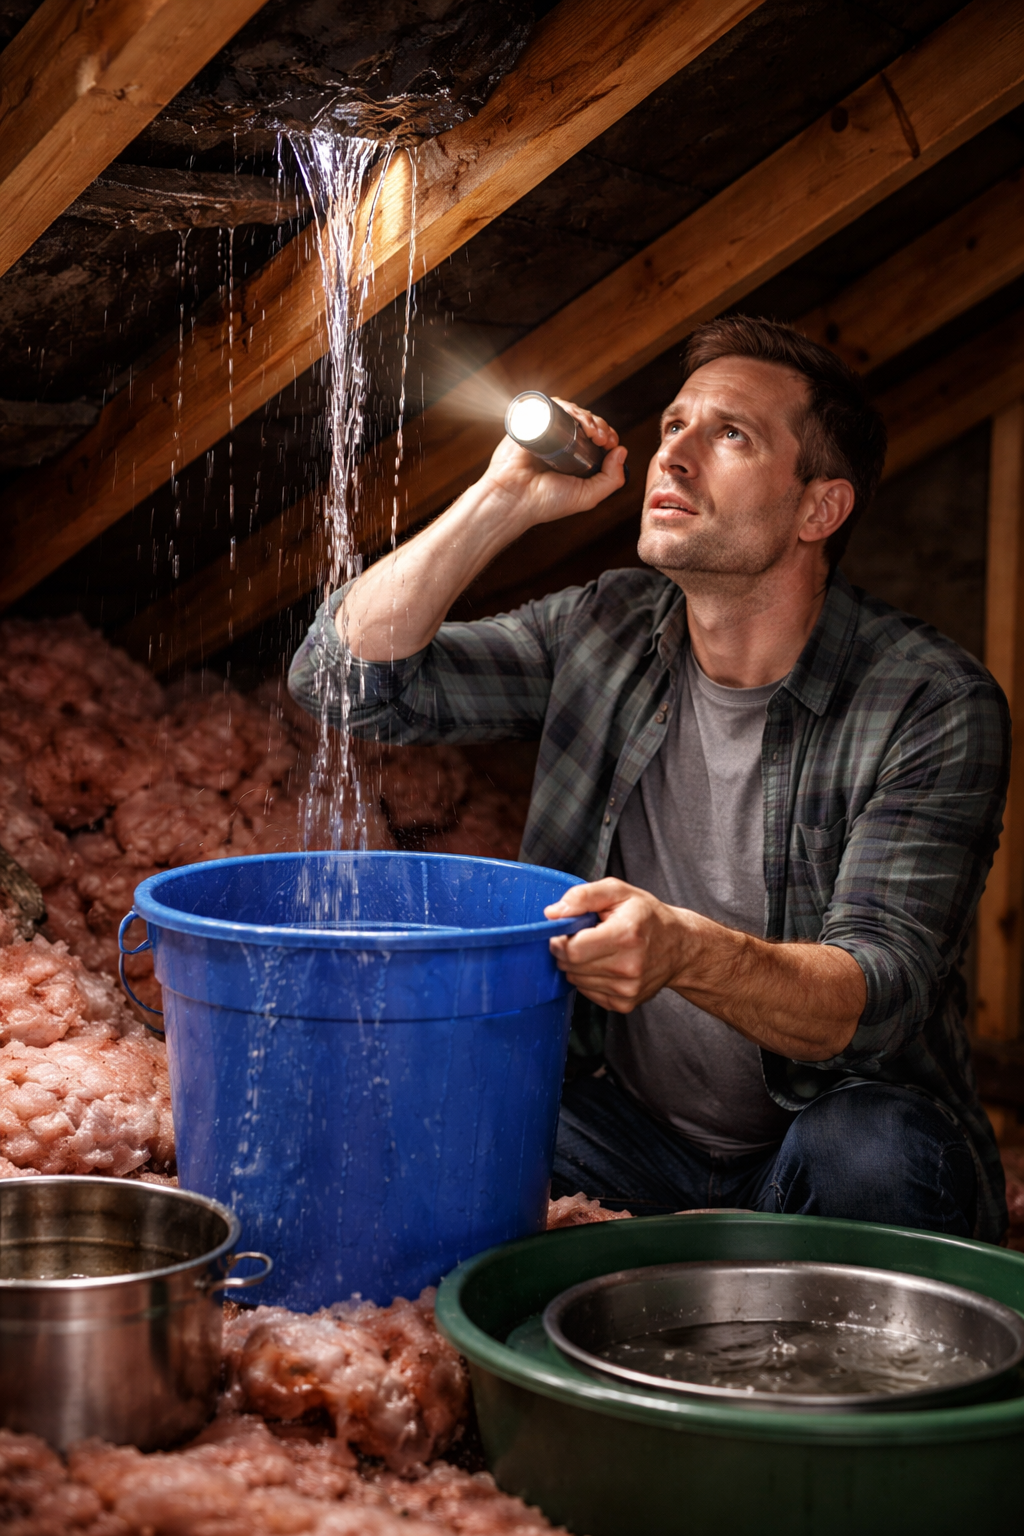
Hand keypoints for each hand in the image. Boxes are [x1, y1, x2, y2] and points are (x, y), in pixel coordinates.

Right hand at [481, 398, 627, 528]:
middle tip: (603, 439)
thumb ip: (611, 479)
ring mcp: (545, 431)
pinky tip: (577, 419)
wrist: (513, 499)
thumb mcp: (588, 496)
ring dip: (587, 416)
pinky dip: (567, 407)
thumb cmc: (546, 502)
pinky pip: (551, 405)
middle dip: (601, 425)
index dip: (607, 435)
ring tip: (593, 432)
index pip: (595, 436)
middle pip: (586, 421)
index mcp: (572, 457)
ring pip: (571, 411)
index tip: (611, 444)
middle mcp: (559, 441)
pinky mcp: (530, 423)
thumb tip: (622, 450)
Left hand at [545, 879, 687, 1012]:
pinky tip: (606, 964)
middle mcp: (628, 967)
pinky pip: (587, 992)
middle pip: (571, 966)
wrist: (679, 947)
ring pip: (576, 980)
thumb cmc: (647, 916)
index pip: (572, 949)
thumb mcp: (618, 892)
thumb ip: (582, 896)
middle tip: (584, 937)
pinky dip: (589, 978)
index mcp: (625, 935)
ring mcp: (627, 989)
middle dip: (567, 950)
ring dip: (578, 965)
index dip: (560, 939)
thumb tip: (552, 914)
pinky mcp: (625, 1004)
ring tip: (599, 950)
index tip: (566, 931)